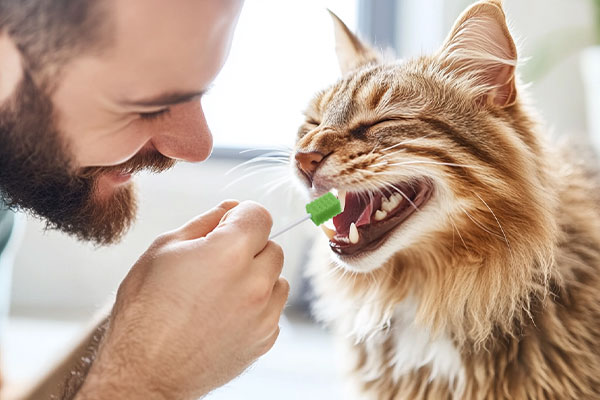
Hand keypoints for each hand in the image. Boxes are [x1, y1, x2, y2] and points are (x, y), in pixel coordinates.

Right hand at [77, 200, 288, 399]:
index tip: (224, 229)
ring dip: (256, 279)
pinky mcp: (264, 340)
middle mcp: (255, 283)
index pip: (260, 215)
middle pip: (272, 247)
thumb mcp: (164, 249)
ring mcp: (263, 315)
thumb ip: (205, 222)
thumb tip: (231, 209)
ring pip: (277, 280)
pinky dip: (256, 308)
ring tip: (219, 294)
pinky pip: (272, 310)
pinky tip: (224, 316)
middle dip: (249, 249)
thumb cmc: (146, 309)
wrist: (144, 371)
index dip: (240, 218)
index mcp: (230, 253)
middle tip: (215, 265)